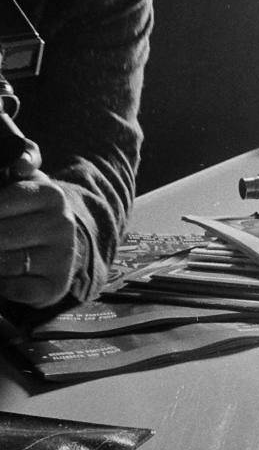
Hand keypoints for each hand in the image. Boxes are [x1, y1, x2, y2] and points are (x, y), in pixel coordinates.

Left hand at [0, 138, 76, 307]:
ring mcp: (62, 258)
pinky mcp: (56, 286)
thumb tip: (21, 163)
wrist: (61, 247)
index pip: (0, 204)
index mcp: (52, 195)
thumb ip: (18, 159)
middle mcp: (62, 225)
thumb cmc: (27, 211)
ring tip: (0, 251)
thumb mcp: (22, 181)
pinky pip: (14, 290)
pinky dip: (2, 285)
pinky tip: (4, 275)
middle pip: (0, 236)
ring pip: (4, 263)